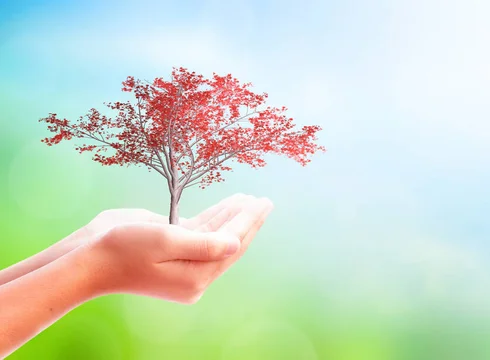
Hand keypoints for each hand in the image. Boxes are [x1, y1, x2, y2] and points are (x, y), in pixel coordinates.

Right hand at [0, 193, 248, 286]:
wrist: (90, 260)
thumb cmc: (124, 249)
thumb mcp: (166, 242)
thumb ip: (205, 243)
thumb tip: (237, 243)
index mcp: (196, 276)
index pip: (231, 244)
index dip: (249, 221)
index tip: (263, 202)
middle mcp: (194, 273)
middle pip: (229, 243)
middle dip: (247, 220)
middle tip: (265, 201)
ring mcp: (184, 264)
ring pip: (216, 238)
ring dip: (231, 218)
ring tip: (249, 200)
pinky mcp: (173, 252)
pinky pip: (200, 235)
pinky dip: (213, 220)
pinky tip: (225, 206)